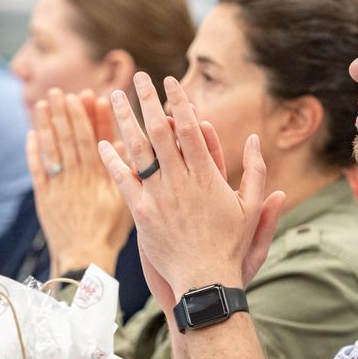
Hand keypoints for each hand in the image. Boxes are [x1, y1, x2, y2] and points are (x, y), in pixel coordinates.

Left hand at [27, 89, 132, 275]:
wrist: (84, 258)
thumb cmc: (109, 232)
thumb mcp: (124, 201)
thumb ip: (122, 172)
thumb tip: (122, 143)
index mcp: (97, 177)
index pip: (92, 139)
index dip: (88, 117)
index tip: (86, 96)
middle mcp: (76, 178)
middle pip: (69, 139)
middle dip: (64, 113)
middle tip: (60, 91)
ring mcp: (58, 186)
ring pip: (51, 149)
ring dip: (47, 124)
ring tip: (44, 102)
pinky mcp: (44, 197)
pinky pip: (37, 169)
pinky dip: (34, 150)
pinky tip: (32, 133)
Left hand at [97, 72, 284, 304]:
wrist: (204, 281)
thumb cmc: (231, 247)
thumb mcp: (251, 208)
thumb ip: (255, 172)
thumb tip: (254, 140)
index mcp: (208, 177)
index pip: (190, 128)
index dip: (179, 102)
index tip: (170, 81)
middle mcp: (181, 182)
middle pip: (160, 132)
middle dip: (148, 100)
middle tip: (138, 76)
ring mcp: (159, 197)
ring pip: (138, 150)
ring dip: (124, 120)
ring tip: (112, 97)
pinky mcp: (142, 214)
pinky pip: (123, 181)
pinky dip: (112, 160)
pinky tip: (102, 142)